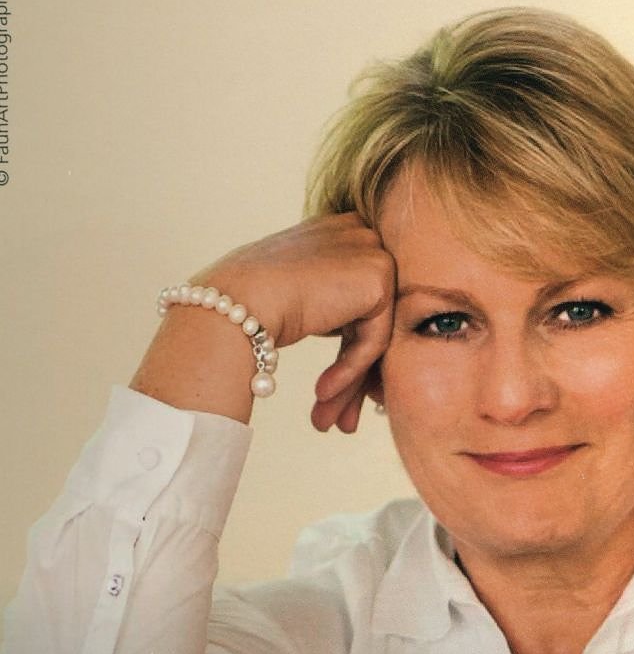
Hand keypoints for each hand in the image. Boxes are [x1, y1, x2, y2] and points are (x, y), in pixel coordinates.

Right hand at [195, 212, 396, 432]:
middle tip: (336, 418)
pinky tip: (323, 393)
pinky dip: (350, 370)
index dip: (348, 353)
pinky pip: (374, 340)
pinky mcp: (378, 277)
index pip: (359, 302)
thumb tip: (357, 350)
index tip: (332, 393)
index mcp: (341, 232)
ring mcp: (371, 251)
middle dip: (352, 376)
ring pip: (373, 335)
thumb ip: (333, 307)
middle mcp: (360, 233)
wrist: (235, 301)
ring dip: (349, 384)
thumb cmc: (249, 305)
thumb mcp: (299, 297)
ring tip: (328, 422)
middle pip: (369, 320)